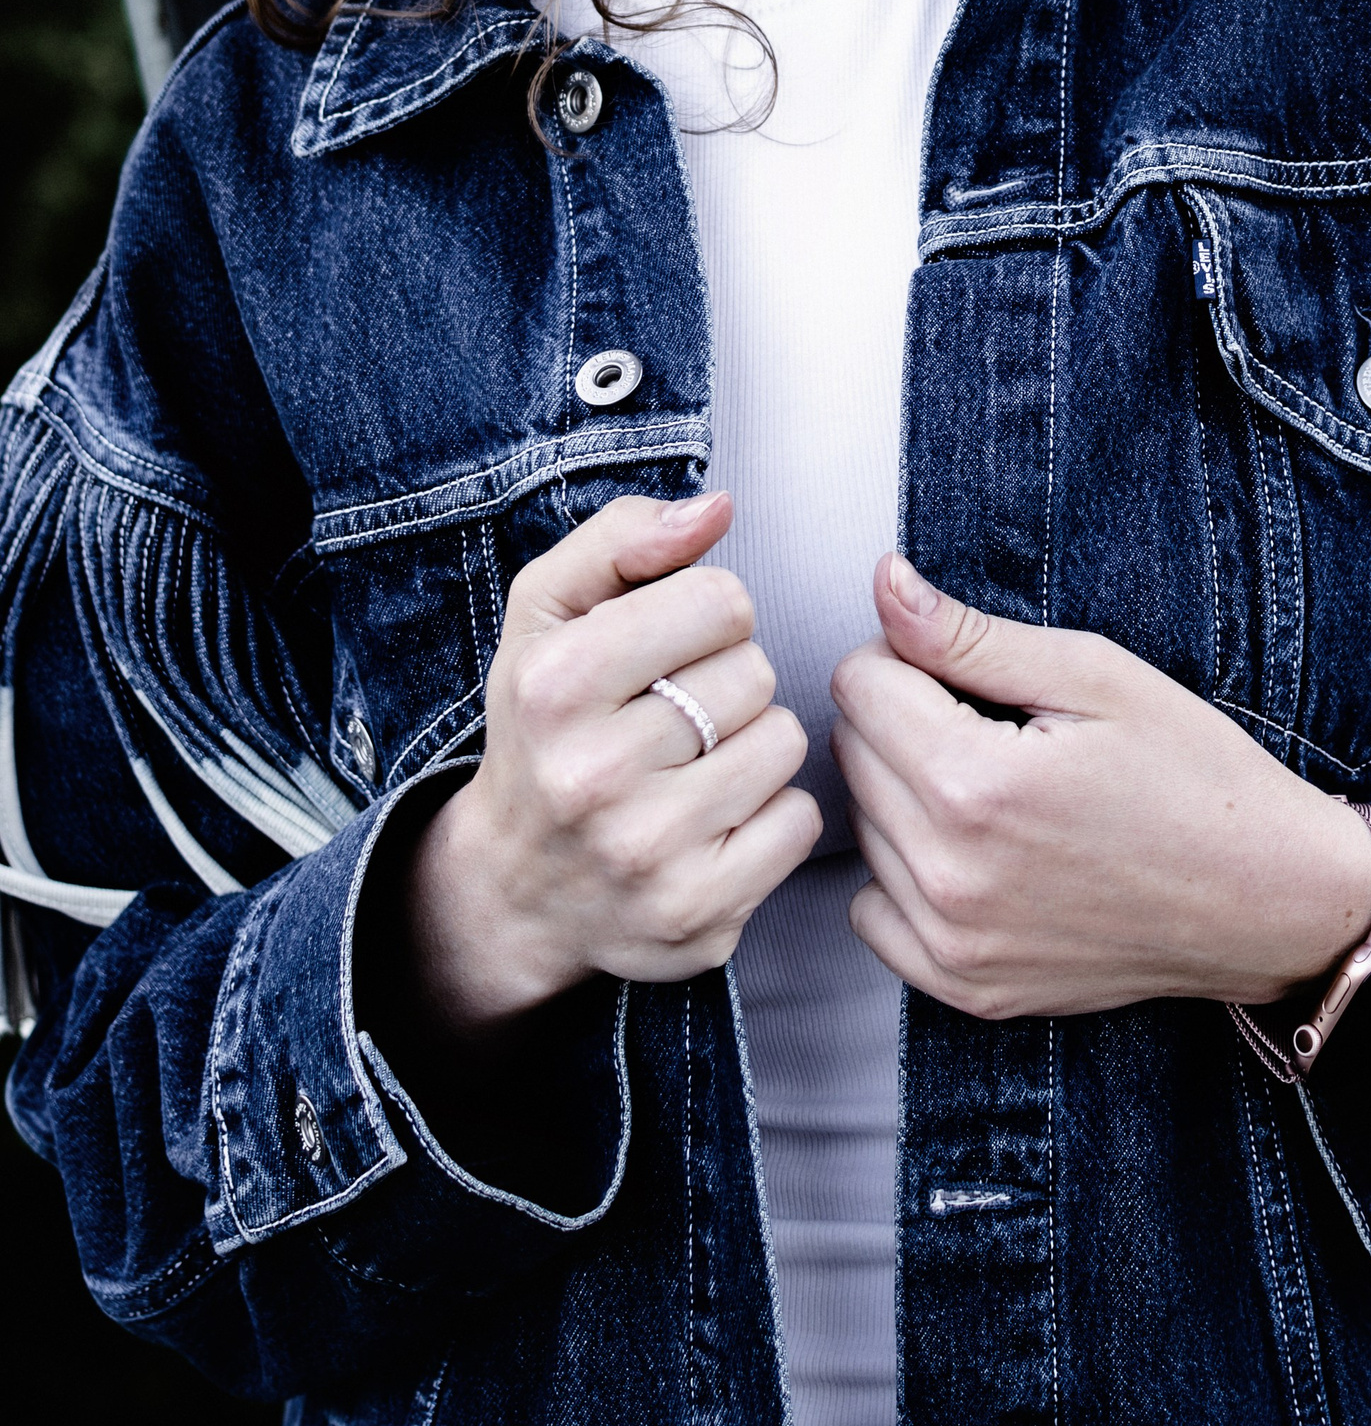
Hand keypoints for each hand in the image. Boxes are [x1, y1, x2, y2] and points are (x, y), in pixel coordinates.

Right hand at [407, 494, 821, 1038]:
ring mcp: (647, 856)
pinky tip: (714, 819)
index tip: (668, 647)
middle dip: (727, 680)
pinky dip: (770, 813)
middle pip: (755, 673)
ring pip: (785, 743)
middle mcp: (593, 775)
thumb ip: (623, 538)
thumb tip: (716, 508)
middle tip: (673, 715)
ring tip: (693, 763)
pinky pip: (800, 822)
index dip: (708, 613)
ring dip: (754, 743)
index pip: (721, 601)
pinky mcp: (697, 917)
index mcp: (555, 685)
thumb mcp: (548, 614)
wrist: (515, 886)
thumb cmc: (545, 726)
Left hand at [830, 556, 1370, 1019]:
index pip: (858, 684)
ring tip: (1000, 791)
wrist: (1269, 898)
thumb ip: (969, 635)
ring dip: (906, 796)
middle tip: (995, 728)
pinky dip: (906, 877)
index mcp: (976, 783)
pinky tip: (976, 854)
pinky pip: (873, 914)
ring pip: (862, 828)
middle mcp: (950, 873)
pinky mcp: (967, 988)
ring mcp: (955, 941)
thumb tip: (885, 583)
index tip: (965, 671)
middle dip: (904, 719)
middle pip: (852, 753)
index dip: (907, 656)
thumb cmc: (1197, 775)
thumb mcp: (1095, 675)